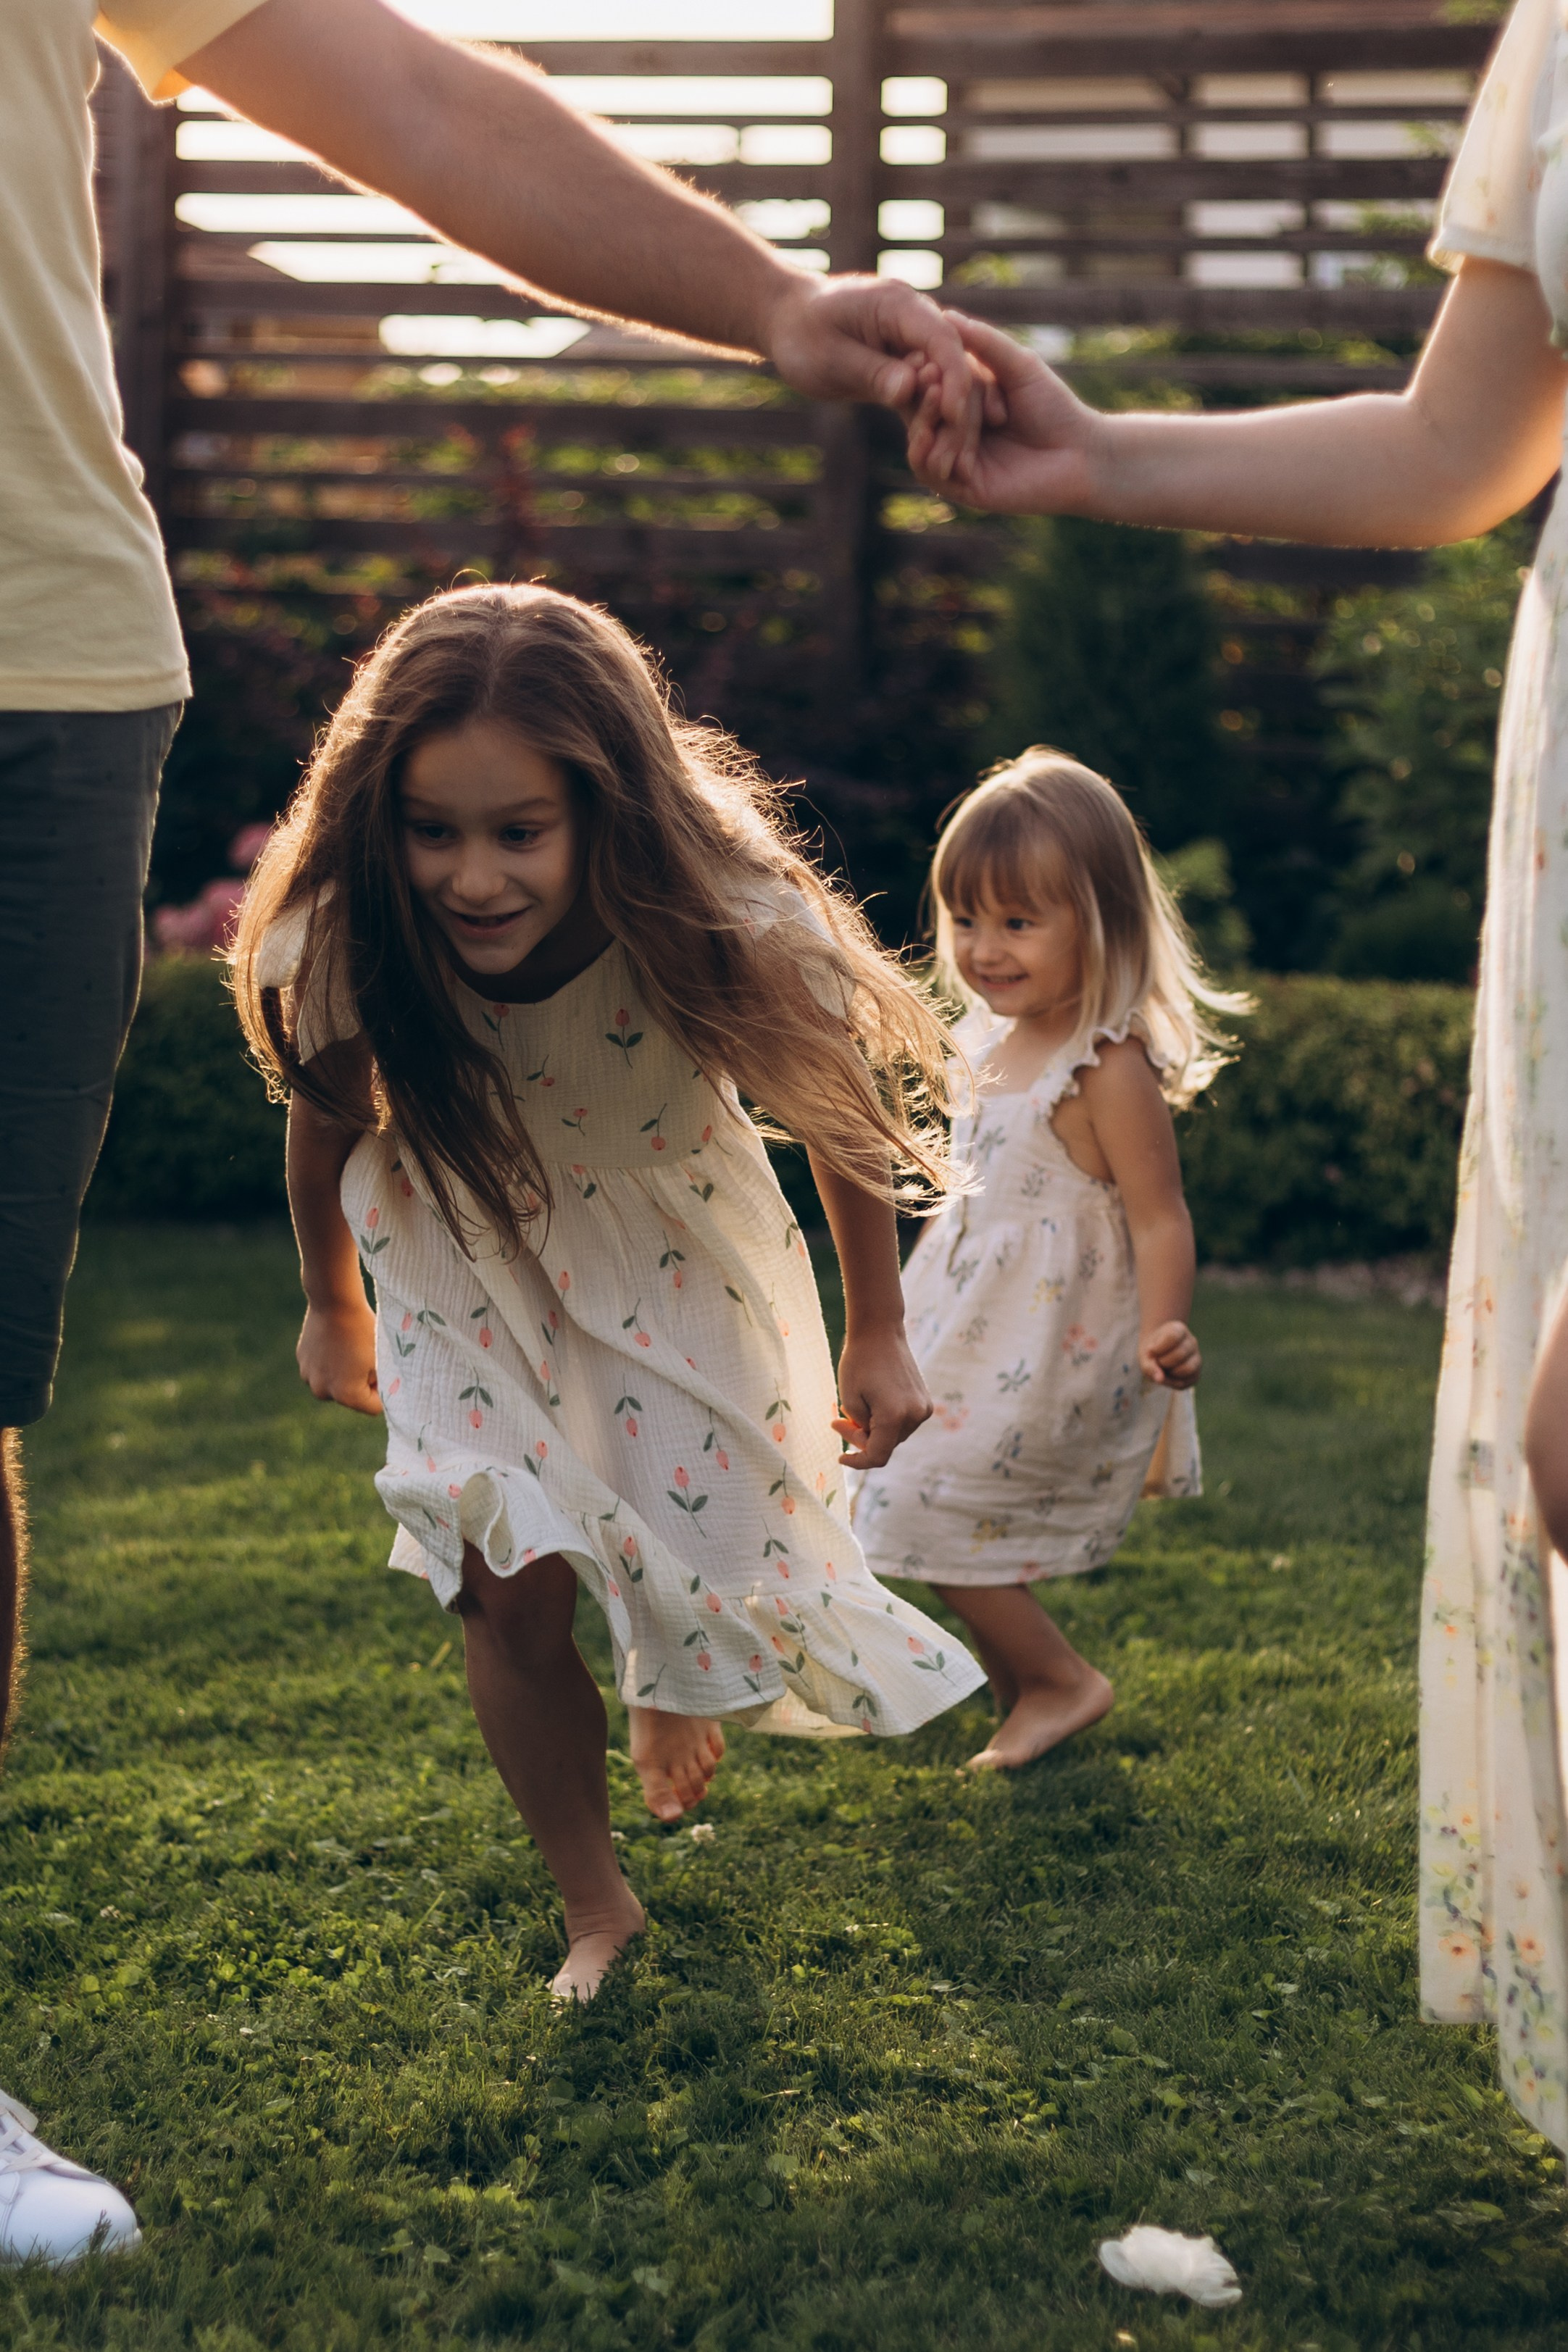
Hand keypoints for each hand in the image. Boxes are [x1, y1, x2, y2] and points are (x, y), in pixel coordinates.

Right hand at [298, 1298, 381, 1414]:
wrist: (334, 1300)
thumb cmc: (363, 1330)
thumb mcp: (381, 1360)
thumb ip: (383, 1383)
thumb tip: (385, 1393)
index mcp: (345, 1395)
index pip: (373, 1407)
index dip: (384, 1390)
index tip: (384, 1370)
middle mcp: (322, 1391)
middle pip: (352, 1397)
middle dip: (363, 1382)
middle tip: (368, 1356)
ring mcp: (308, 1376)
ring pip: (336, 1382)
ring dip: (346, 1373)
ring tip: (352, 1348)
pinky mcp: (302, 1361)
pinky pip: (323, 1368)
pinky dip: (332, 1361)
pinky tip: (338, 1341)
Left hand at [763, 273, 980, 479]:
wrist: (789, 323)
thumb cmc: (802, 336)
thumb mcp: (830, 357)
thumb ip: (871, 372)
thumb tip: (910, 390)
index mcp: (898, 305)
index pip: (941, 339)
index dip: (954, 377)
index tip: (956, 415)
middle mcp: (915, 318)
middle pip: (953, 361)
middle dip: (961, 405)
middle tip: (962, 451)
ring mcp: (914, 340)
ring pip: (946, 380)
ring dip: (951, 420)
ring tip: (954, 462)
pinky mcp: (909, 362)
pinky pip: (929, 391)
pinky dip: (933, 419)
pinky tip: (937, 454)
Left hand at [830, 1324, 932, 1469]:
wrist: (880, 1331)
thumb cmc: (859, 1362)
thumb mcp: (849, 1399)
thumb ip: (858, 1428)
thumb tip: (868, 1442)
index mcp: (895, 1416)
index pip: (878, 1456)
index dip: (858, 1462)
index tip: (841, 1458)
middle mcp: (915, 1415)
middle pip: (886, 1445)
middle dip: (861, 1438)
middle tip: (837, 1421)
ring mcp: (923, 1408)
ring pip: (894, 1435)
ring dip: (874, 1429)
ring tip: (855, 1408)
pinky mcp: (925, 1401)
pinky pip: (903, 1423)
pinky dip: (886, 1420)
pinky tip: (872, 1402)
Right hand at [903, 312, 1103, 513]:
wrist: (1081, 453)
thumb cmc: (1054, 406)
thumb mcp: (1018, 365)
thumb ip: (984, 342)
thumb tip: (946, 315)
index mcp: (964, 401)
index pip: (928, 384)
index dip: (922, 370)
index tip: (924, 354)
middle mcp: (955, 431)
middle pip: (921, 412)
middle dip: (924, 395)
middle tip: (930, 377)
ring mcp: (956, 460)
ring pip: (922, 440)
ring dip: (929, 420)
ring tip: (938, 399)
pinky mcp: (962, 488)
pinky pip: (930, 471)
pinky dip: (928, 452)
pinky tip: (933, 436)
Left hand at [1140, 1322, 1200, 1389]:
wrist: (1157, 1354)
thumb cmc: (1152, 1352)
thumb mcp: (1145, 1355)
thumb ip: (1149, 1366)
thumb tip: (1160, 1379)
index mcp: (1179, 1330)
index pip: (1173, 1337)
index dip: (1158, 1348)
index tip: (1150, 1351)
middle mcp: (1192, 1342)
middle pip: (1180, 1354)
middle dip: (1163, 1362)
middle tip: (1157, 1361)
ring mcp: (1196, 1357)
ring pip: (1187, 1368)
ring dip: (1170, 1373)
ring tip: (1163, 1369)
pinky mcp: (1196, 1373)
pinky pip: (1189, 1380)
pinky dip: (1174, 1382)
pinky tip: (1168, 1376)